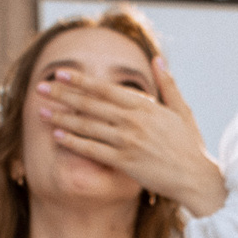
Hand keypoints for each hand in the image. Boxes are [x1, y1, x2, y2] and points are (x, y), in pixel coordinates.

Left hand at [39, 56, 227, 216]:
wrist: (196, 178)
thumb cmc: (189, 145)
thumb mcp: (181, 110)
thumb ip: (167, 84)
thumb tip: (157, 59)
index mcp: (146, 106)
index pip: (106, 89)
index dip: (81, 81)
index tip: (61, 73)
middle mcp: (134, 121)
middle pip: (91, 104)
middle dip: (63, 94)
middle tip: (41, 87)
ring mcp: (129, 142)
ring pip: (88, 126)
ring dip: (62, 117)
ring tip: (41, 109)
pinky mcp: (125, 163)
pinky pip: (93, 150)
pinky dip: (73, 142)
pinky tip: (57, 135)